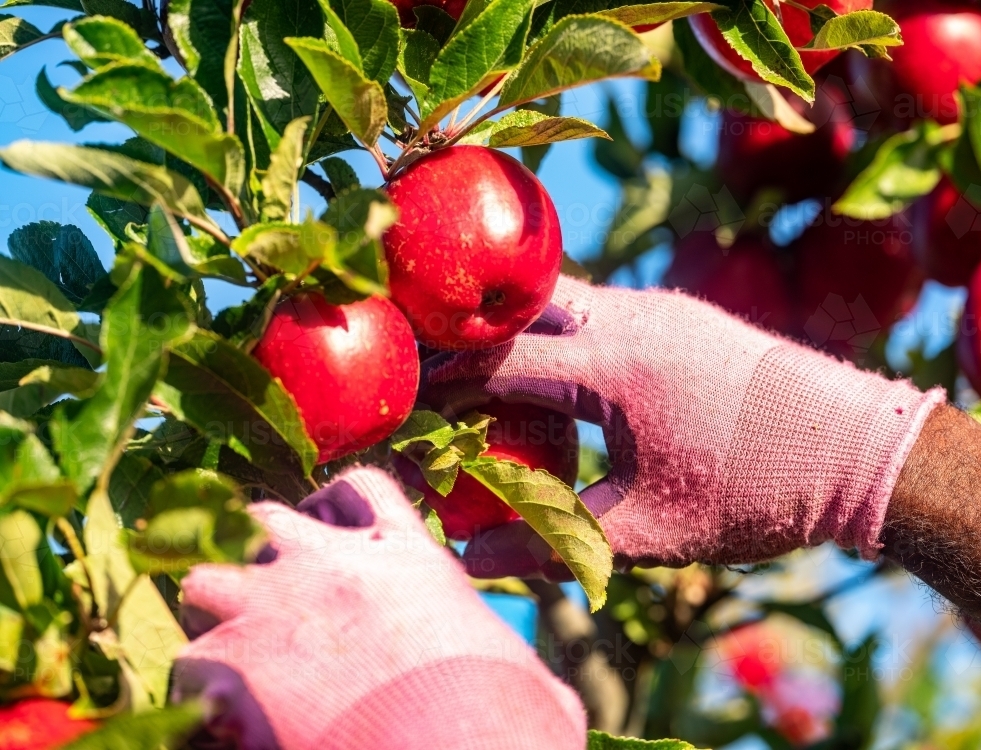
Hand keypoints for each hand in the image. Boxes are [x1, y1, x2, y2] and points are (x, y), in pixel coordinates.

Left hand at [171, 467, 585, 748]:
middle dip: (254, 553)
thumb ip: (509, 668)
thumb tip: (550, 700)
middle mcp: (335, 565)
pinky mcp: (234, 665)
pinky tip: (224, 722)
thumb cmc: (509, 729)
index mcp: (409, 558)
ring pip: (202, 574)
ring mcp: (278, 606)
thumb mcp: (526, 680)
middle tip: (265, 602)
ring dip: (210, 612)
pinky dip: (197, 692)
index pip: (360, 489)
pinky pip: (185, 662)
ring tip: (230, 658)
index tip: (328, 539)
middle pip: (262, 517)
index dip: (334, 509)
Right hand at [420, 276, 944, 574]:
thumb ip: (557, 540)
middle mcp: (633, 316)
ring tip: (482, 373)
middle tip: (429, 373)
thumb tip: (476, 556)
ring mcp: (660, 306)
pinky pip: (599, 308)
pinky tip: (556, 371)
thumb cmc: (758, 492)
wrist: (862, 449)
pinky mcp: (680, 311)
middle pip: (521, 310)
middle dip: (469, 340)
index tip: (407, 407)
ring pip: (561, 301)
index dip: (444, 385)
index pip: (499, 362)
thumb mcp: (652, 530)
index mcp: (617, 366)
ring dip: (518, 332)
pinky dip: (560, 333)